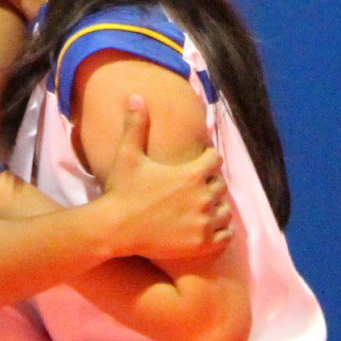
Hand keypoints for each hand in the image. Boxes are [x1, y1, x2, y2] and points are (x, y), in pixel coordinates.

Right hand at [104, 95, 232, 259]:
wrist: (114, 229)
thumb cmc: (121, 191)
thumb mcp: (127, 154)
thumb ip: (136, 124)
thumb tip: (136, 95)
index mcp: (191, 174)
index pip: (215, 160)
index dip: (207, 159)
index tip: (197, 163)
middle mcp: (203, 197)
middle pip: (221, 185)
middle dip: (210, 184)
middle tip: (195, 187)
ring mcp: (203, 223)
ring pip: (225, 211)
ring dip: (217, 208)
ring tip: (202, 208)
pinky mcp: (201, 245)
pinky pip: (226, 236)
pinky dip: (221, 231)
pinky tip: (208, 227)